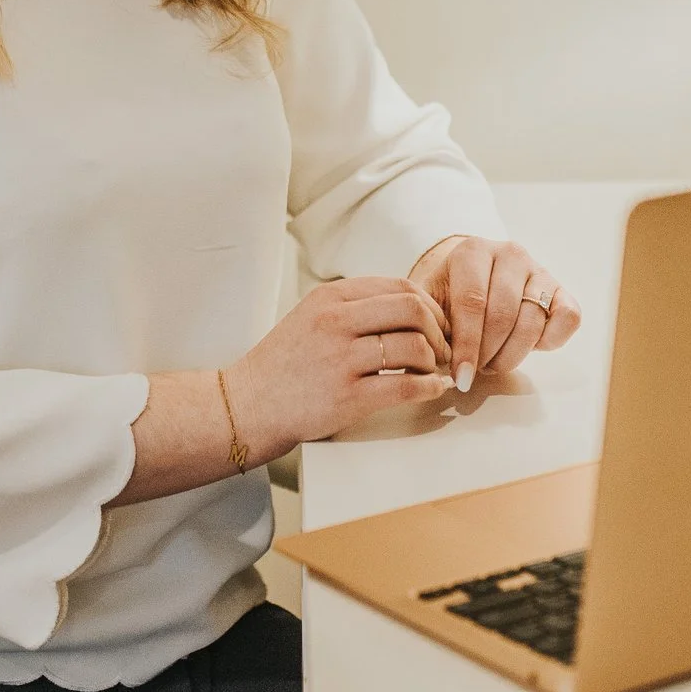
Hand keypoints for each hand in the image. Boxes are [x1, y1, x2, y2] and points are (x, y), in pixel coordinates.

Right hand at [222, 276, 453, 454]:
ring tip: (433, 370)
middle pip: (413, 309)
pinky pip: (406, 386)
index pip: (399, 286)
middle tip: (442, 347)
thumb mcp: (311, 317)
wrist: (248, 405)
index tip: (436, 323)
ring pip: (414, 346)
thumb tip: (411, 306)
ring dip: (435, 360)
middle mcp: (336, 322)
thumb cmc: (284, 364)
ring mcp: (341, 359)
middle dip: (438, 329)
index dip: (429, 305)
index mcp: (330, 298)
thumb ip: (353, 307)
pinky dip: (430, 387)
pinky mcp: (347, 397)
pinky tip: (433, 389)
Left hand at [409, 236, 583, 389]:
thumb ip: (425, 326)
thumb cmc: (448, 297)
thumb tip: (425, 364)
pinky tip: (529, 349)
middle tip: (476, 370)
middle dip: (488, 353)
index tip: (461, 377)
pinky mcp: (561, 290)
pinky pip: (568, 318)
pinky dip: (552, 341)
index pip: (472, 302)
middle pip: (504, 314)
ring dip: (513, 354)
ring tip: (494, 363)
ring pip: (533, 321)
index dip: (467, 345)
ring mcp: (539, 270)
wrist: (473, 278)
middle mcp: (509, 254)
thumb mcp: (429, 303)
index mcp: (472, 252)